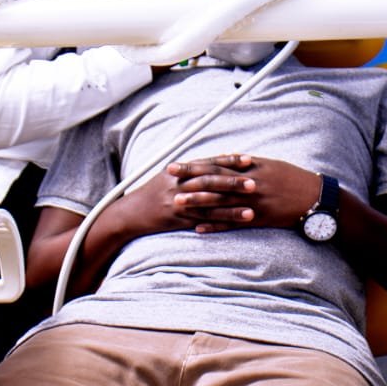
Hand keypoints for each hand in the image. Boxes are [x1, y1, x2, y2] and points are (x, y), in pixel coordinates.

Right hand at [113, 156, 256, 235]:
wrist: (131, 213)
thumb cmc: (153, 192)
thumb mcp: (169, 175)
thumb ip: (193, 167)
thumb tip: (220, 158)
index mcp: (179, 170)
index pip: (208, 162)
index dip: (229, 161)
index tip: (248, 159)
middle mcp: (179, 184)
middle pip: (211, 182)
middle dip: (233, 183)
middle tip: (255, 184)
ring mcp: (178, 203)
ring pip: (209, 205)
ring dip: (231, 208)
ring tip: (252, 210)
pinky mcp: (178, 220)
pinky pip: (201, 222)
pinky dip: (219, 223)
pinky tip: (233, 226)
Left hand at [169, 154, 320, 232]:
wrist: (315, 197)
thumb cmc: (292, 179)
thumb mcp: (270, 165)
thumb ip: (247, 164)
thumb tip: (226, 159)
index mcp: (251, 167)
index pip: (216, 164)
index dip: (194, 164)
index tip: (175, 164)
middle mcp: (249, 183)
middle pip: (214, 181)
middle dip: (189, 178)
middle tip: (168, 178)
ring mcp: (253, 202)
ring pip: (220, 202)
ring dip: (198, 203)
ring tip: (178, 203)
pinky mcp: (259, 219)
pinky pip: (233, 223)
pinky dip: (216, 226)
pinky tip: (199, 229)